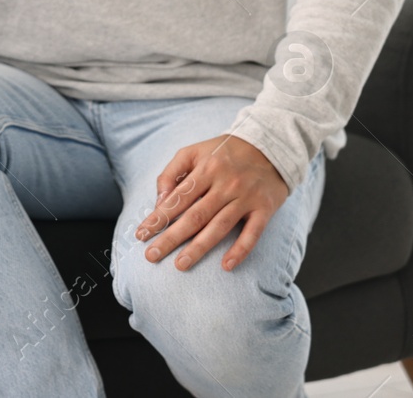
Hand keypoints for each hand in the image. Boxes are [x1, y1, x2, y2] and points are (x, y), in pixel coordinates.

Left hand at [134, 134, 289, 271]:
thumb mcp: (193, 152)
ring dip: (199, 248)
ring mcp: (246, 198)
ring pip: (219, 226)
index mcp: (206, 169)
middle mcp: (226, 184)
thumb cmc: (223, 153)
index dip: (158, 218)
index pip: (177, 198)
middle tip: (152, 255)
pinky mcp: (265, 209)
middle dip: (171, 237)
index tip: (141, 235)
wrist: (271, 146)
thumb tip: (159, 202)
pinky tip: (226, 265)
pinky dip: (240, 250)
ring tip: (180, 264)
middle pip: (195, 216)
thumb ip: (171, 174)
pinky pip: (252, 233)